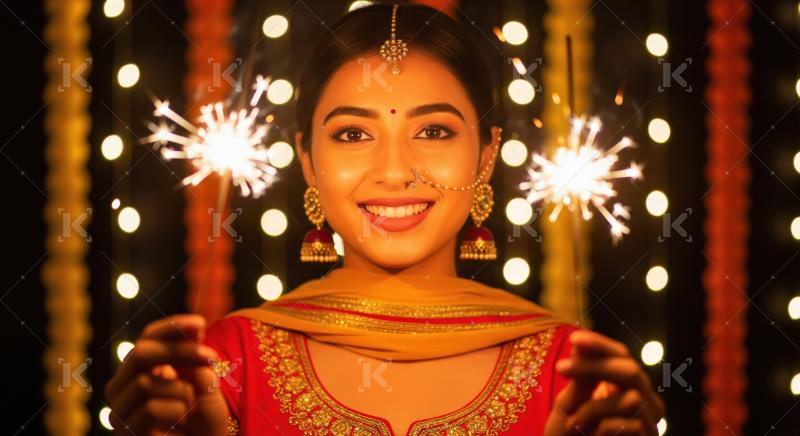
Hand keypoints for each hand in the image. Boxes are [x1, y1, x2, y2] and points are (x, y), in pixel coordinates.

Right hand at [104, 314, 229, 435]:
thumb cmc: (204, 420)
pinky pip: (150, 409)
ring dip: (181, 392)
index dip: (171, 327)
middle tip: (210, 357)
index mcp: (140, 369)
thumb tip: (195, 332)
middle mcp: (123, 388)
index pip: (147, 337)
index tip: (200, 323)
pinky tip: (181, 423)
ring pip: (144, 383)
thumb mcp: (206, 385)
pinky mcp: (125, 433)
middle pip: (139, 354)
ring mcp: (120, 412)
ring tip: (192, 407)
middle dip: (178, 351)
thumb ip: (198, 360)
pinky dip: (176, 412)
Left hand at [544, 330, 664, 435]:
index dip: (600, 344)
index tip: (575, 339)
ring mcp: (651, 422)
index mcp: (628, 386)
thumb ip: (580, 378)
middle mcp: (646, 400)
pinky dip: (603, 428)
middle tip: (560, 369)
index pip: (622, 355)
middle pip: (630, 370)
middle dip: (593, 366)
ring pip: (630, 397)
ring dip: (592, 409)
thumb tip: (580, 344)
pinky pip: (631, 424)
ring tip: (570, 424)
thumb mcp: (571, 405)